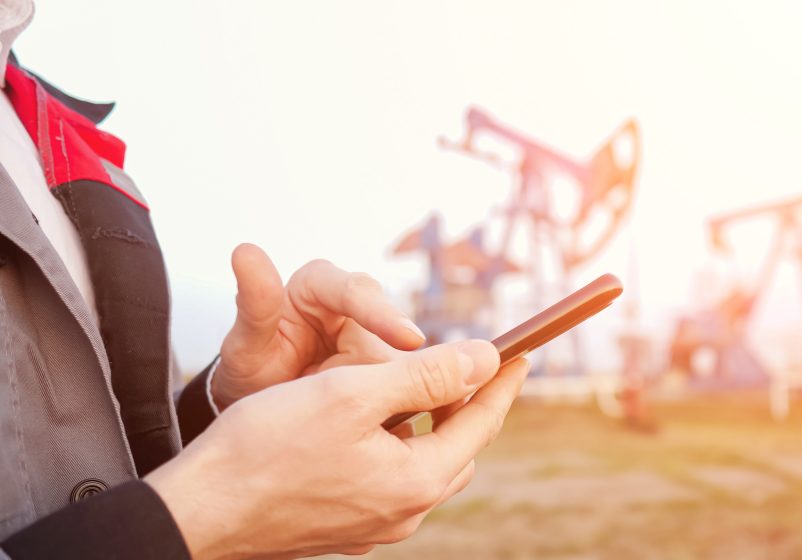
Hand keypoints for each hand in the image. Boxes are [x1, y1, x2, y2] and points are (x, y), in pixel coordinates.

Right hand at [147, 340, 528, 558]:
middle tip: (464, 366)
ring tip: (415, 388)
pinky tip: (371, 425)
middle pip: (457, 448)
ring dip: (429, 425)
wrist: (201, 511)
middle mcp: (404, 511)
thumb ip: (427, 375)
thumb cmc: (269, 447)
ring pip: (424, 465)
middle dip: (467, 405)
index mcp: (416, 480)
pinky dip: (397, 446)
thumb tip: (486, 357)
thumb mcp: (354, 394)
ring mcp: (374, 525)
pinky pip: (391, 480)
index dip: (503, 383)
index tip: (522, 353)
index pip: (481, 422)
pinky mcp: (345, 526)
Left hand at [212, 243, 425, 408]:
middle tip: (379, 410)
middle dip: (386, 372)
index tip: (410, 339)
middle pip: (390, 335)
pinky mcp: (389, 365)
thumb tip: (244, 250)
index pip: (357, 291)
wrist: (260, 407)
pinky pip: (407, 384)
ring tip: (370, 424)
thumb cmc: (252, 369)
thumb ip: (253, 303)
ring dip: (393, 394)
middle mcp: (355, 303)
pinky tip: (393, 425)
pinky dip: (402, 405)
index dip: (383, 316)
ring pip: (402, 364)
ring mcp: (377, 336)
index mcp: (319, 284)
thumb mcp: (245, 346)